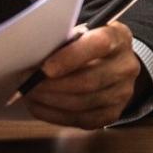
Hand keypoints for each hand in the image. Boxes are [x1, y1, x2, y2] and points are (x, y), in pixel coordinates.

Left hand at [23, 21, 140, 128]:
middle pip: (88, 81)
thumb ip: (64, 40)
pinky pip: (80, 119)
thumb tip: (32, 56)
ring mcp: (123, 93)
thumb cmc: (88, 45)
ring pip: (82, 103)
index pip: (99, 45)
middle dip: (51, 85)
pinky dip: (54, 115)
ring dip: (49, 101)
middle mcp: (126, 66)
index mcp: (119, 37)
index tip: (43, 69)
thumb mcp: (82, 32)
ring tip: (29, 94)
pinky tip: (39, 106)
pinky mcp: (113, 114)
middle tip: (26, 84)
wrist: (114, 63)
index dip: (69, 58)